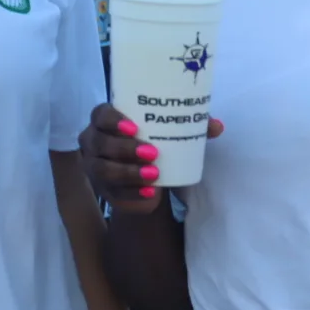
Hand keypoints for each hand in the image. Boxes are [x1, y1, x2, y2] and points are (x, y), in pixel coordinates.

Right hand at [78, 103, 222, 214]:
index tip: (135, 127)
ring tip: (154, 175)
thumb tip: (216, 126)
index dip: (113, 120)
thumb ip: (193, 124)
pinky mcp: (103, 189)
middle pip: (99, 143)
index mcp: (106, 119)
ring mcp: (95, 166)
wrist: (149, 170)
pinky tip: (151, 195)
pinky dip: (133, 195)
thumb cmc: (156, 138)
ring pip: (103, 170)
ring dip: (128, 173)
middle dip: (124, 149)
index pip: (100, 114)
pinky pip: (112, 194)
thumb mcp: (173, 129)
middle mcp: (94, 140)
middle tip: (152, 153)